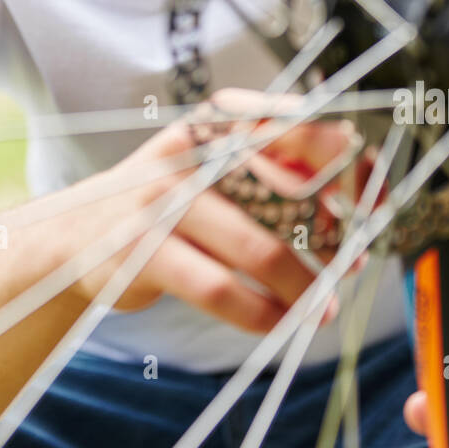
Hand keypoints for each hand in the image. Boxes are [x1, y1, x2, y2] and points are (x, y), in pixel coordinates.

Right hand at [64, 87, 356, 333]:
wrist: (75, 235)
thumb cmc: (166, 204)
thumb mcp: (211, 169)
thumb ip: (273, 170)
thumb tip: (352, 200)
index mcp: (219, 123)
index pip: (299, 128)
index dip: (346, 165)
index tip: (373, 201)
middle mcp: (193, 152)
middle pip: (288, 193)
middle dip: (330, 238)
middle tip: (348, 266)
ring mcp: (165, 199)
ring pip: (259, 250)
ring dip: (302, 287)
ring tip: (320, 309)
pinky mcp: (144, 249)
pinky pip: (220, 289)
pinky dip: (260, 314)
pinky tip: (277, 324)